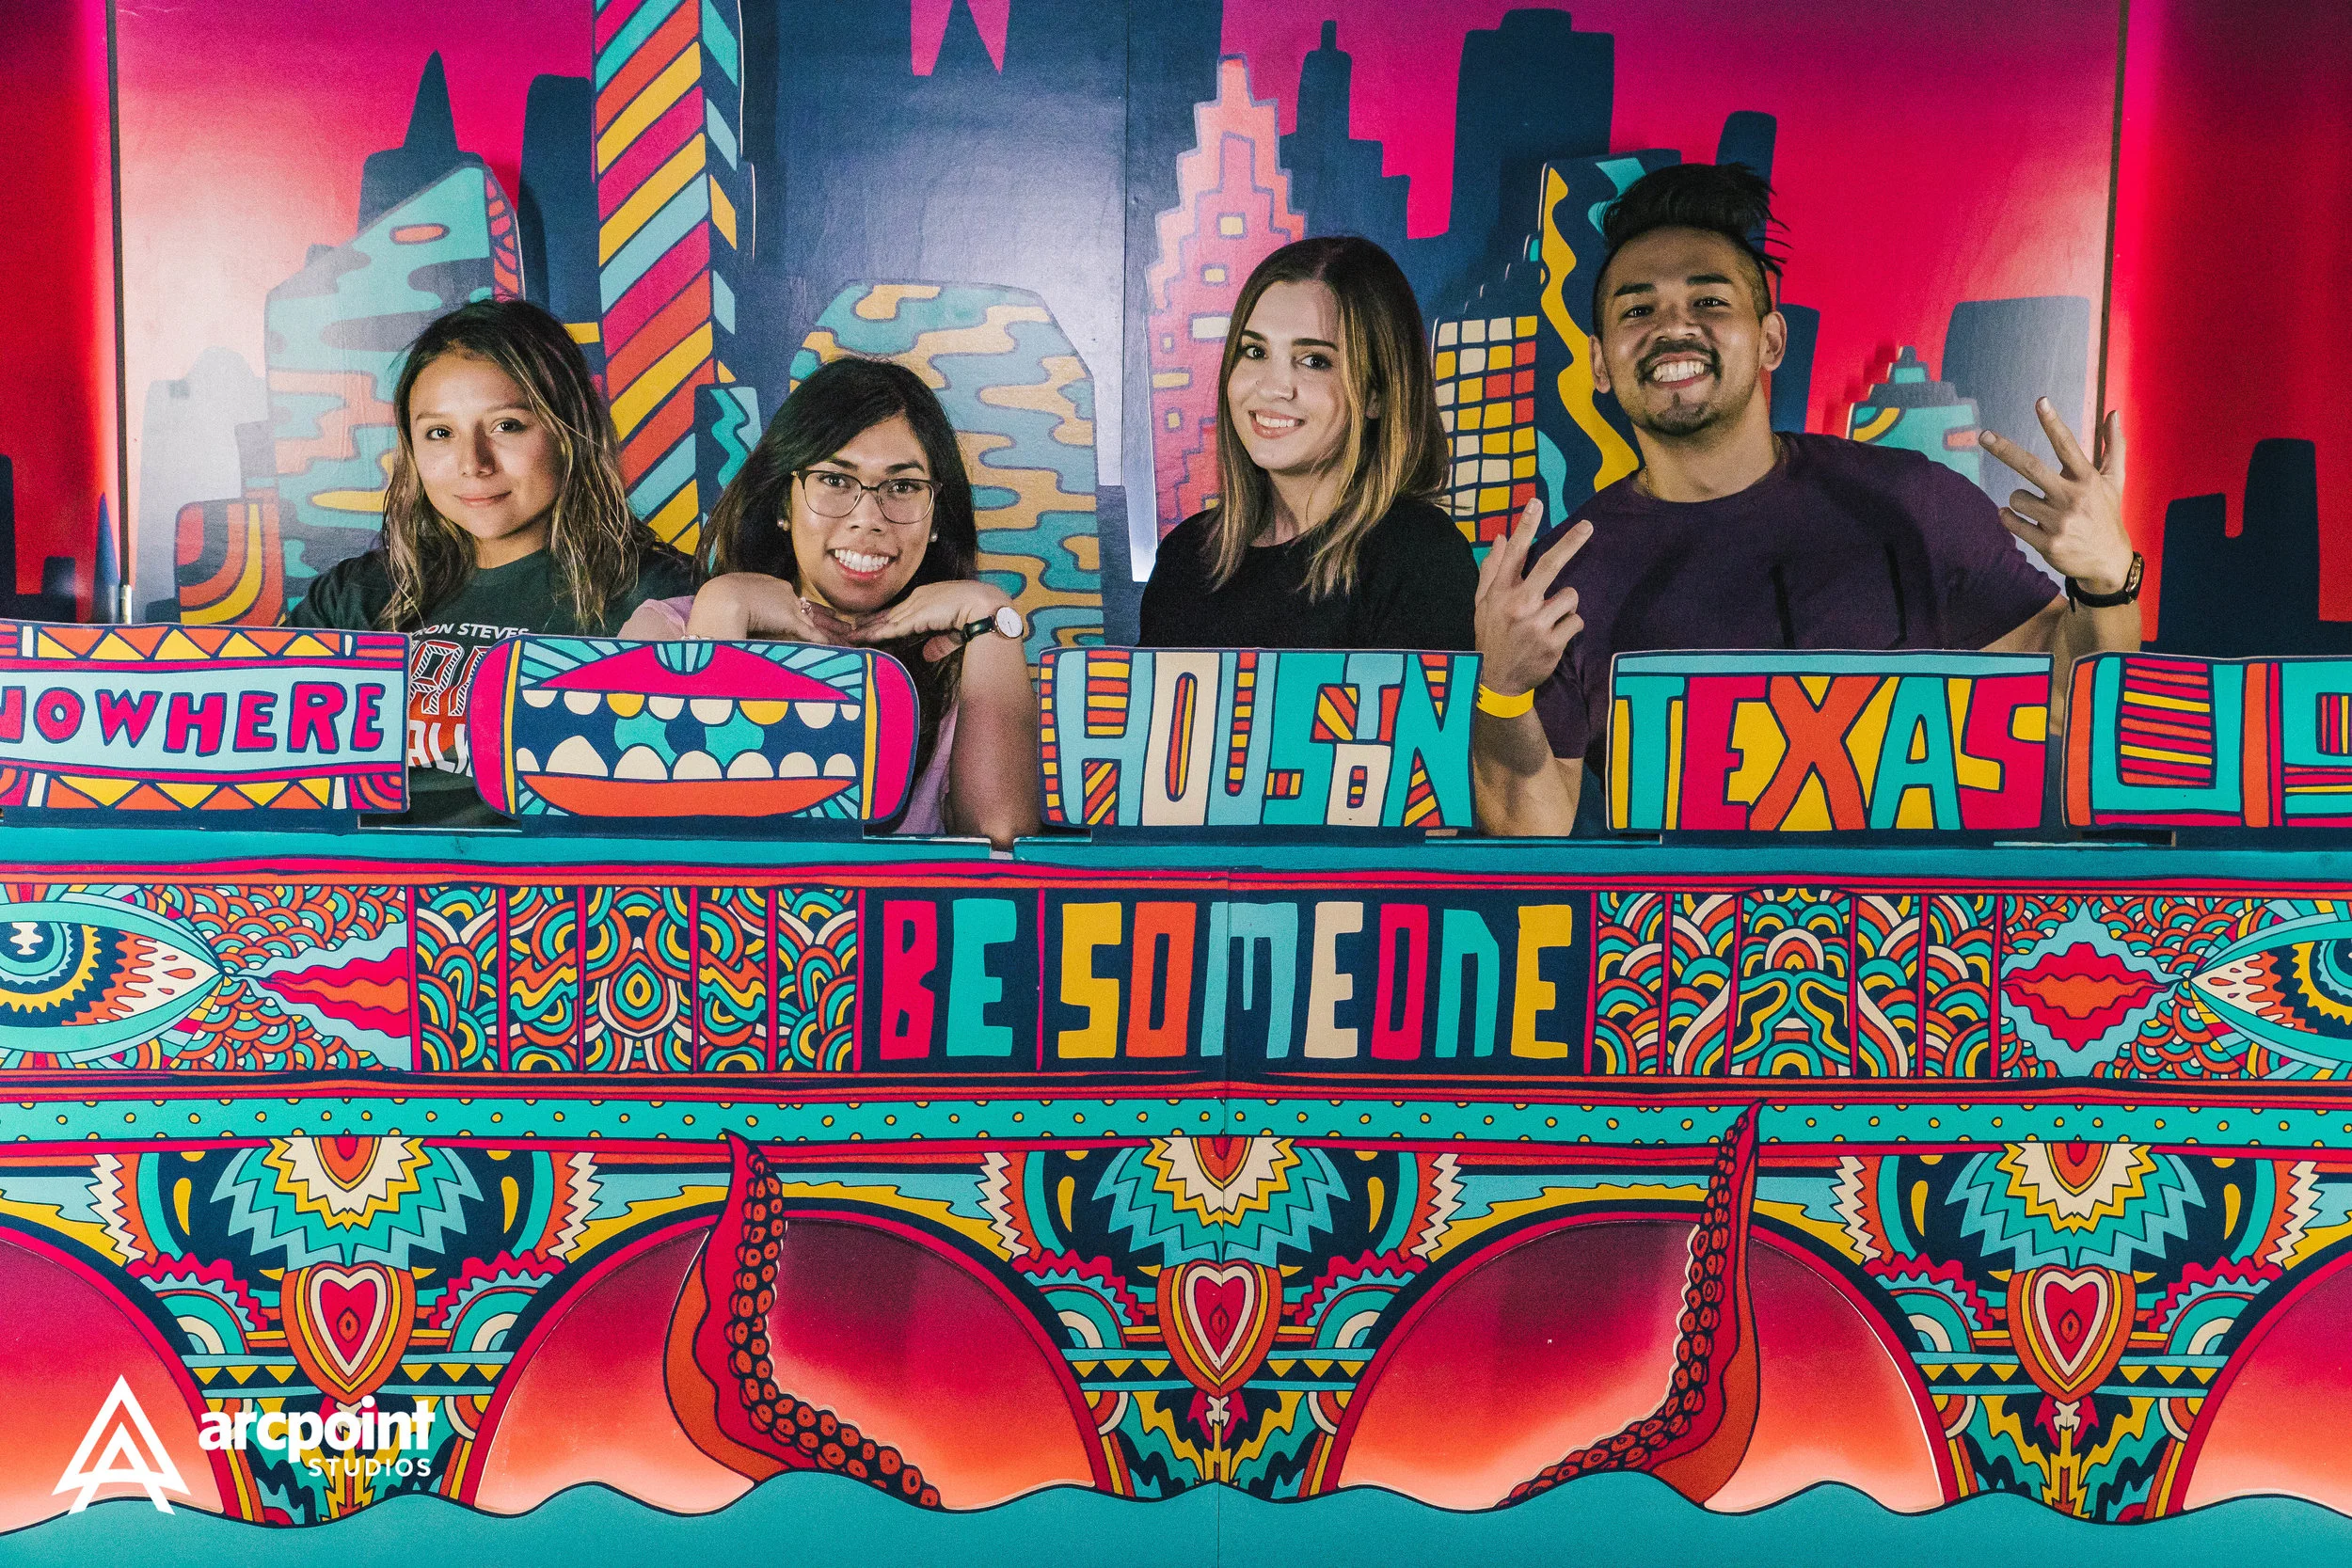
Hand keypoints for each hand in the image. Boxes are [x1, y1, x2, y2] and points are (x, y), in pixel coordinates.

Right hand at [683, 573, 850, 643]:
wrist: (720, 600)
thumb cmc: (715, 601)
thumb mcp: (725, 597)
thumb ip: (733, 604)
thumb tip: (725, 614)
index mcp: (765, 583)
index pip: (785, 596)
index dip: (794, 607)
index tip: (801, 614)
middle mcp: (782, 591)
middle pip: (805, 606)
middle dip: (821, 617)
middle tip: (838, 623)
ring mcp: (788, 604)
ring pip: (813, 620)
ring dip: (829, 630)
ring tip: (844, 636)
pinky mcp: (790, 620)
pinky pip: (811, 633)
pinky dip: (822, 641)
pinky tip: (833, 648)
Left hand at [843, 581, 1015, 662]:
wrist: (984, 605)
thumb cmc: (976, 614)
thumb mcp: (953, 631)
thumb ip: (939, 643)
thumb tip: (928, 655)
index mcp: (928, 598)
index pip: (900, 610)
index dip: (884, 618)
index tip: (869, 623)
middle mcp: (918, 599)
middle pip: (888, 613)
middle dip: (870, 621)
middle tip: (851, 628)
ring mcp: (915, 606)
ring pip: (885, 620)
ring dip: (867, 629)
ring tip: (849, 635)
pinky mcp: (916, 616)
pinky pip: (891, 626)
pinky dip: (876, 633)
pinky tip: (863, 638)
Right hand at [1474, 498, 1591, 696]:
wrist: (1498, 682)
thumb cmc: (1491, 637)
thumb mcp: (1482, 605)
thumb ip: (1491, 571)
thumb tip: (1499, 538)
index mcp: (1499, 593)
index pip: (1514, 553)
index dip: (1525, 526)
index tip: (1537, 503)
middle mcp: (1517, 605)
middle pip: (1549, 565)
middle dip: (1570, 543)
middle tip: (1588, 526)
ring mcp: (1536, 625)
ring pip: (1570, 596)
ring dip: (1565, 605)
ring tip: (1550, 619)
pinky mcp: (1553, 643)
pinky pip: (1576, 621)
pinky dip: (1570, 626)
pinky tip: (1555, 636)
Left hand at [1982, 400, 2131, 595]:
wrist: (2109, 563)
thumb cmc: (2107, 515)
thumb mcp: (2114, 481)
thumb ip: (2113, 446)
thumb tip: (2114, 411)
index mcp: (2088, 479)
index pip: (2067, 445)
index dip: (2053, 422)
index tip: (2040, 401)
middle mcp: (2073, 497)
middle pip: (2031, 467)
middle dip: (2004, 449)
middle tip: (1983, 435)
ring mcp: (2059, 521)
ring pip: (2017, 497)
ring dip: (2019, 499)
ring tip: (2039, 508)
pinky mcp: (2047, 543)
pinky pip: (2012, 522)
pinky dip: (2008, 517)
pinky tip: (2015, 517)